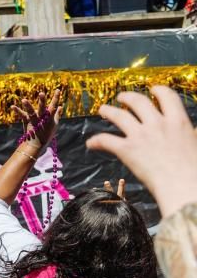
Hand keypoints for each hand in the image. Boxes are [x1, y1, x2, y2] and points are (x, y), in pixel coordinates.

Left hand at [12, 88, 63, 149]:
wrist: (37, 144)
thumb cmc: (47, 133)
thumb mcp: (54, 124)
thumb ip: (57, 115)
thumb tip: (60, 106)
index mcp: (50, 118)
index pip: (54, 106)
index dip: (56, 98)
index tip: (57, 89)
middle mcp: (42, 118)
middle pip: (42, 108)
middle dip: (42, 101)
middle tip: (41, 93)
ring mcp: (34, 121)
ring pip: (31, 112)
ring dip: (28, 106)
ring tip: (24, 100)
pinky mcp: (27, 122)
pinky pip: (22, 116)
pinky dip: (17, 111)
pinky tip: (12, 106)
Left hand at [87, 86, 196, 217]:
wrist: (185, 187)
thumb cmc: (196, 170)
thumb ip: (191, 134)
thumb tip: (193, 132)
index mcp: (178, 121)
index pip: (167, 96)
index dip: (158, 90)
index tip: (153, 90)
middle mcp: (157, 124)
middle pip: (138, 101)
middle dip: (127, 96)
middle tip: (121, 98)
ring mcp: (140, 136)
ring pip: (118, 115)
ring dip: (107, 110)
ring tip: (102, 110)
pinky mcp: (126, 150)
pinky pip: (105, 140)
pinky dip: (95, 141)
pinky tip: (91, 144)